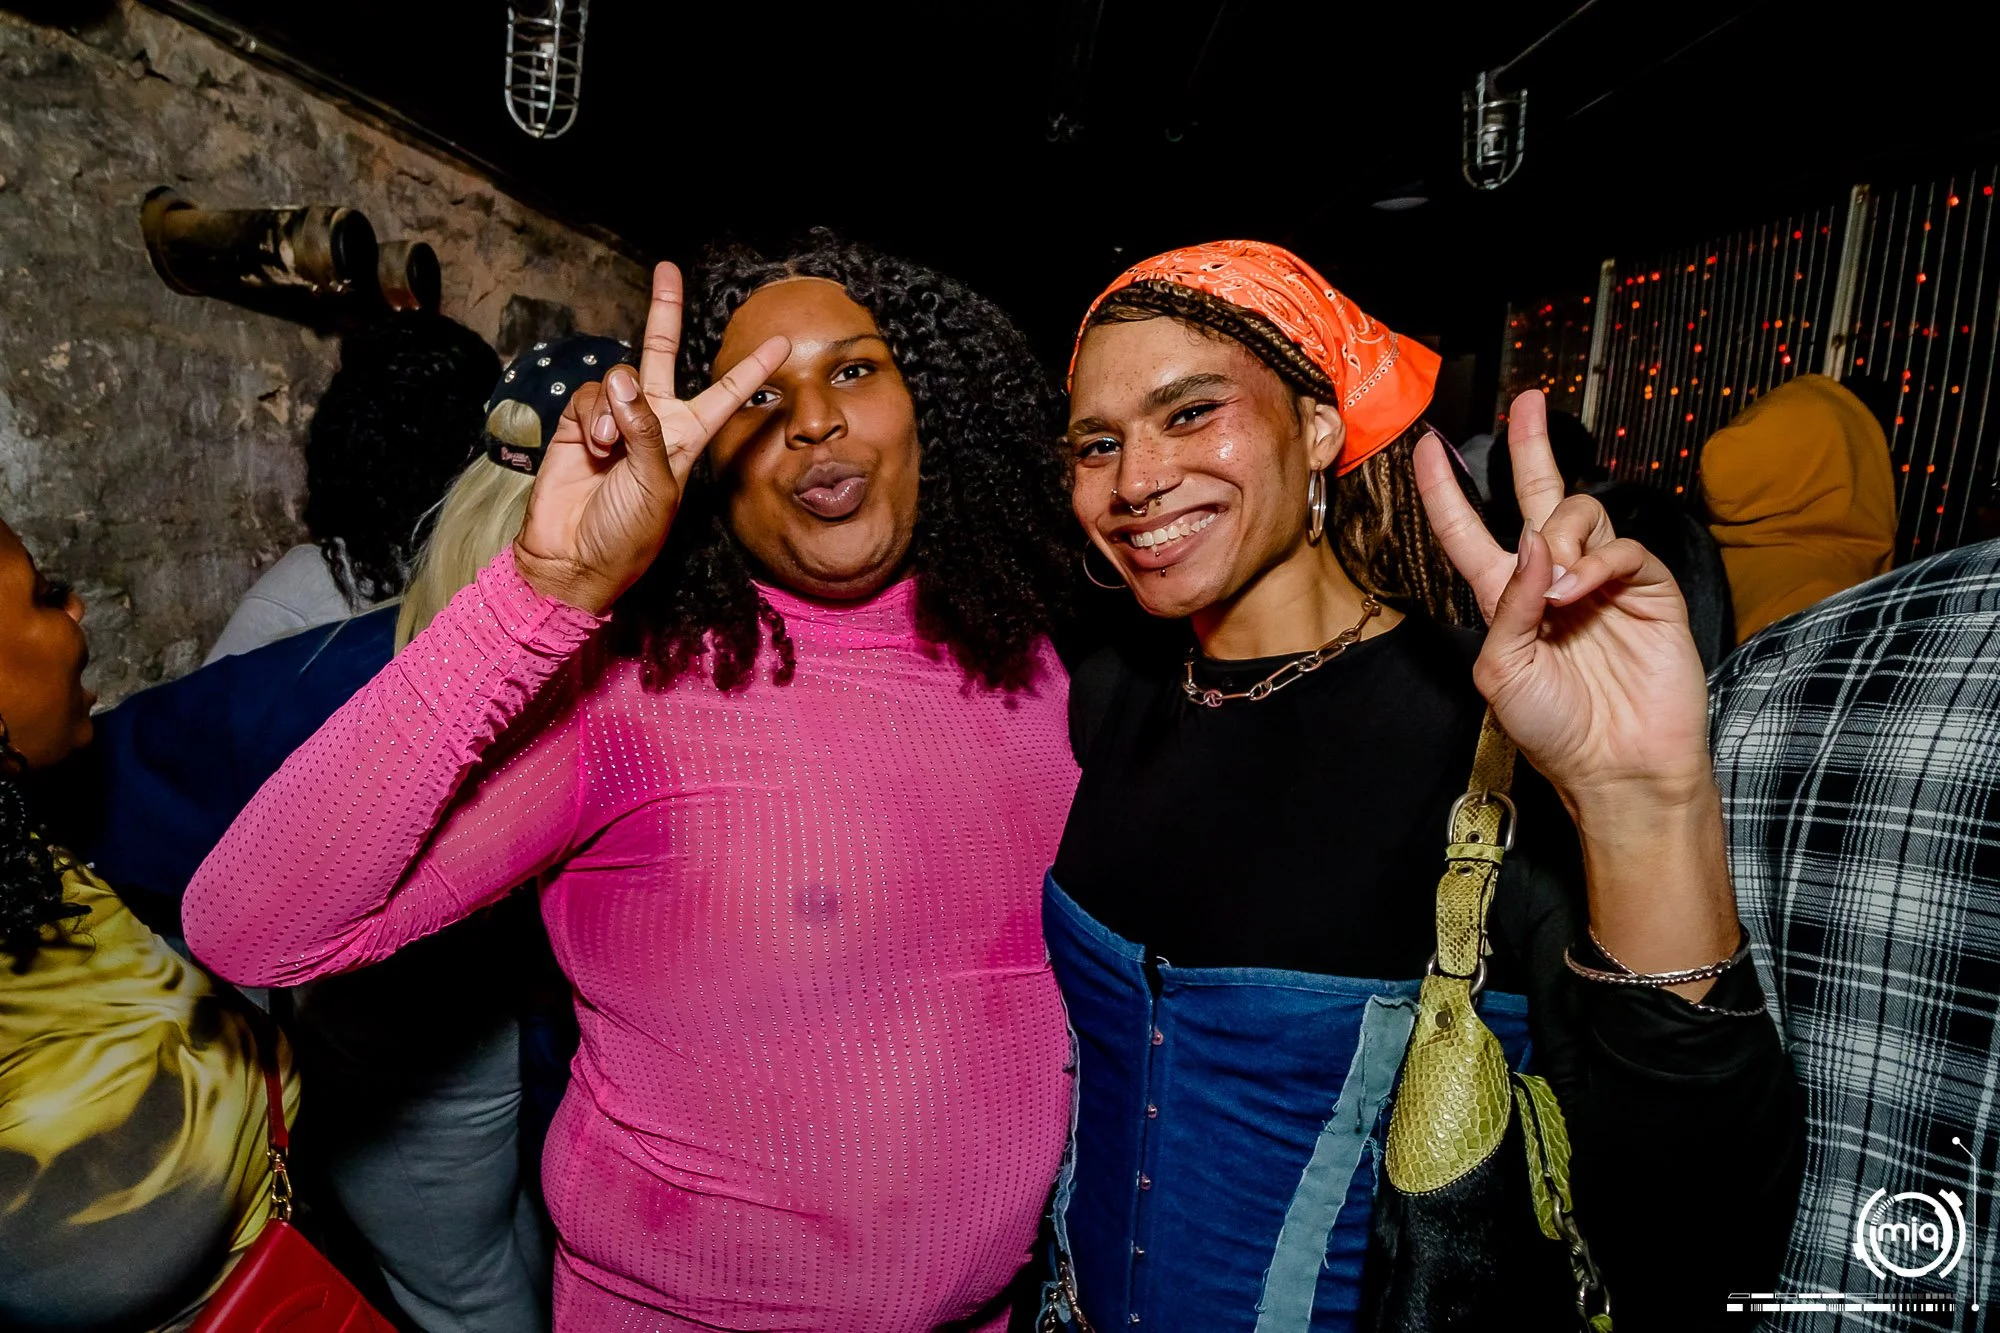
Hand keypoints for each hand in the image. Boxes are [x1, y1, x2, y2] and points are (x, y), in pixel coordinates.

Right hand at [513, 261, 789, 614]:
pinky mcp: (578, 425)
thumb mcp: (655, 484)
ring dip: (614, 410)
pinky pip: (590, 397)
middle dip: (664, 312)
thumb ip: (645, 429)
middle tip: (668, 269)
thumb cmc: (627, 534)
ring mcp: (615, 421)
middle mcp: (655, 423)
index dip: (751, 369)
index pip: (726, 395)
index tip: (780, 344)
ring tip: (608, 451)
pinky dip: (591, 418)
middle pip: (662, 354)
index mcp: (688, 439)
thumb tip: (623, 377)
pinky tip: (592, 447)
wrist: (573, 558)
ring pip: (618, 379)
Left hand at [1414, 390, 1711, 811]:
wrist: (1618, 764)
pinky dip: (1599, 561)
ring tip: (1562, 588)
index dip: (1447, 492)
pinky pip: (1621, 546)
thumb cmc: (1553, 728)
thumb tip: (1533, 545)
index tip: (1425, 449)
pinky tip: (1584, 591)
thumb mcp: (1502, 670)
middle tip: (1527, 403)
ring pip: (1579, 514)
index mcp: (1506, 598)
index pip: (1469, 533)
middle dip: (1531, 447)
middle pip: (1537, 497)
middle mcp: (1552, 579)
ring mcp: (1601, 581)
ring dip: (1562, 536)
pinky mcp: (1647, 588)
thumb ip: (1508, 605)